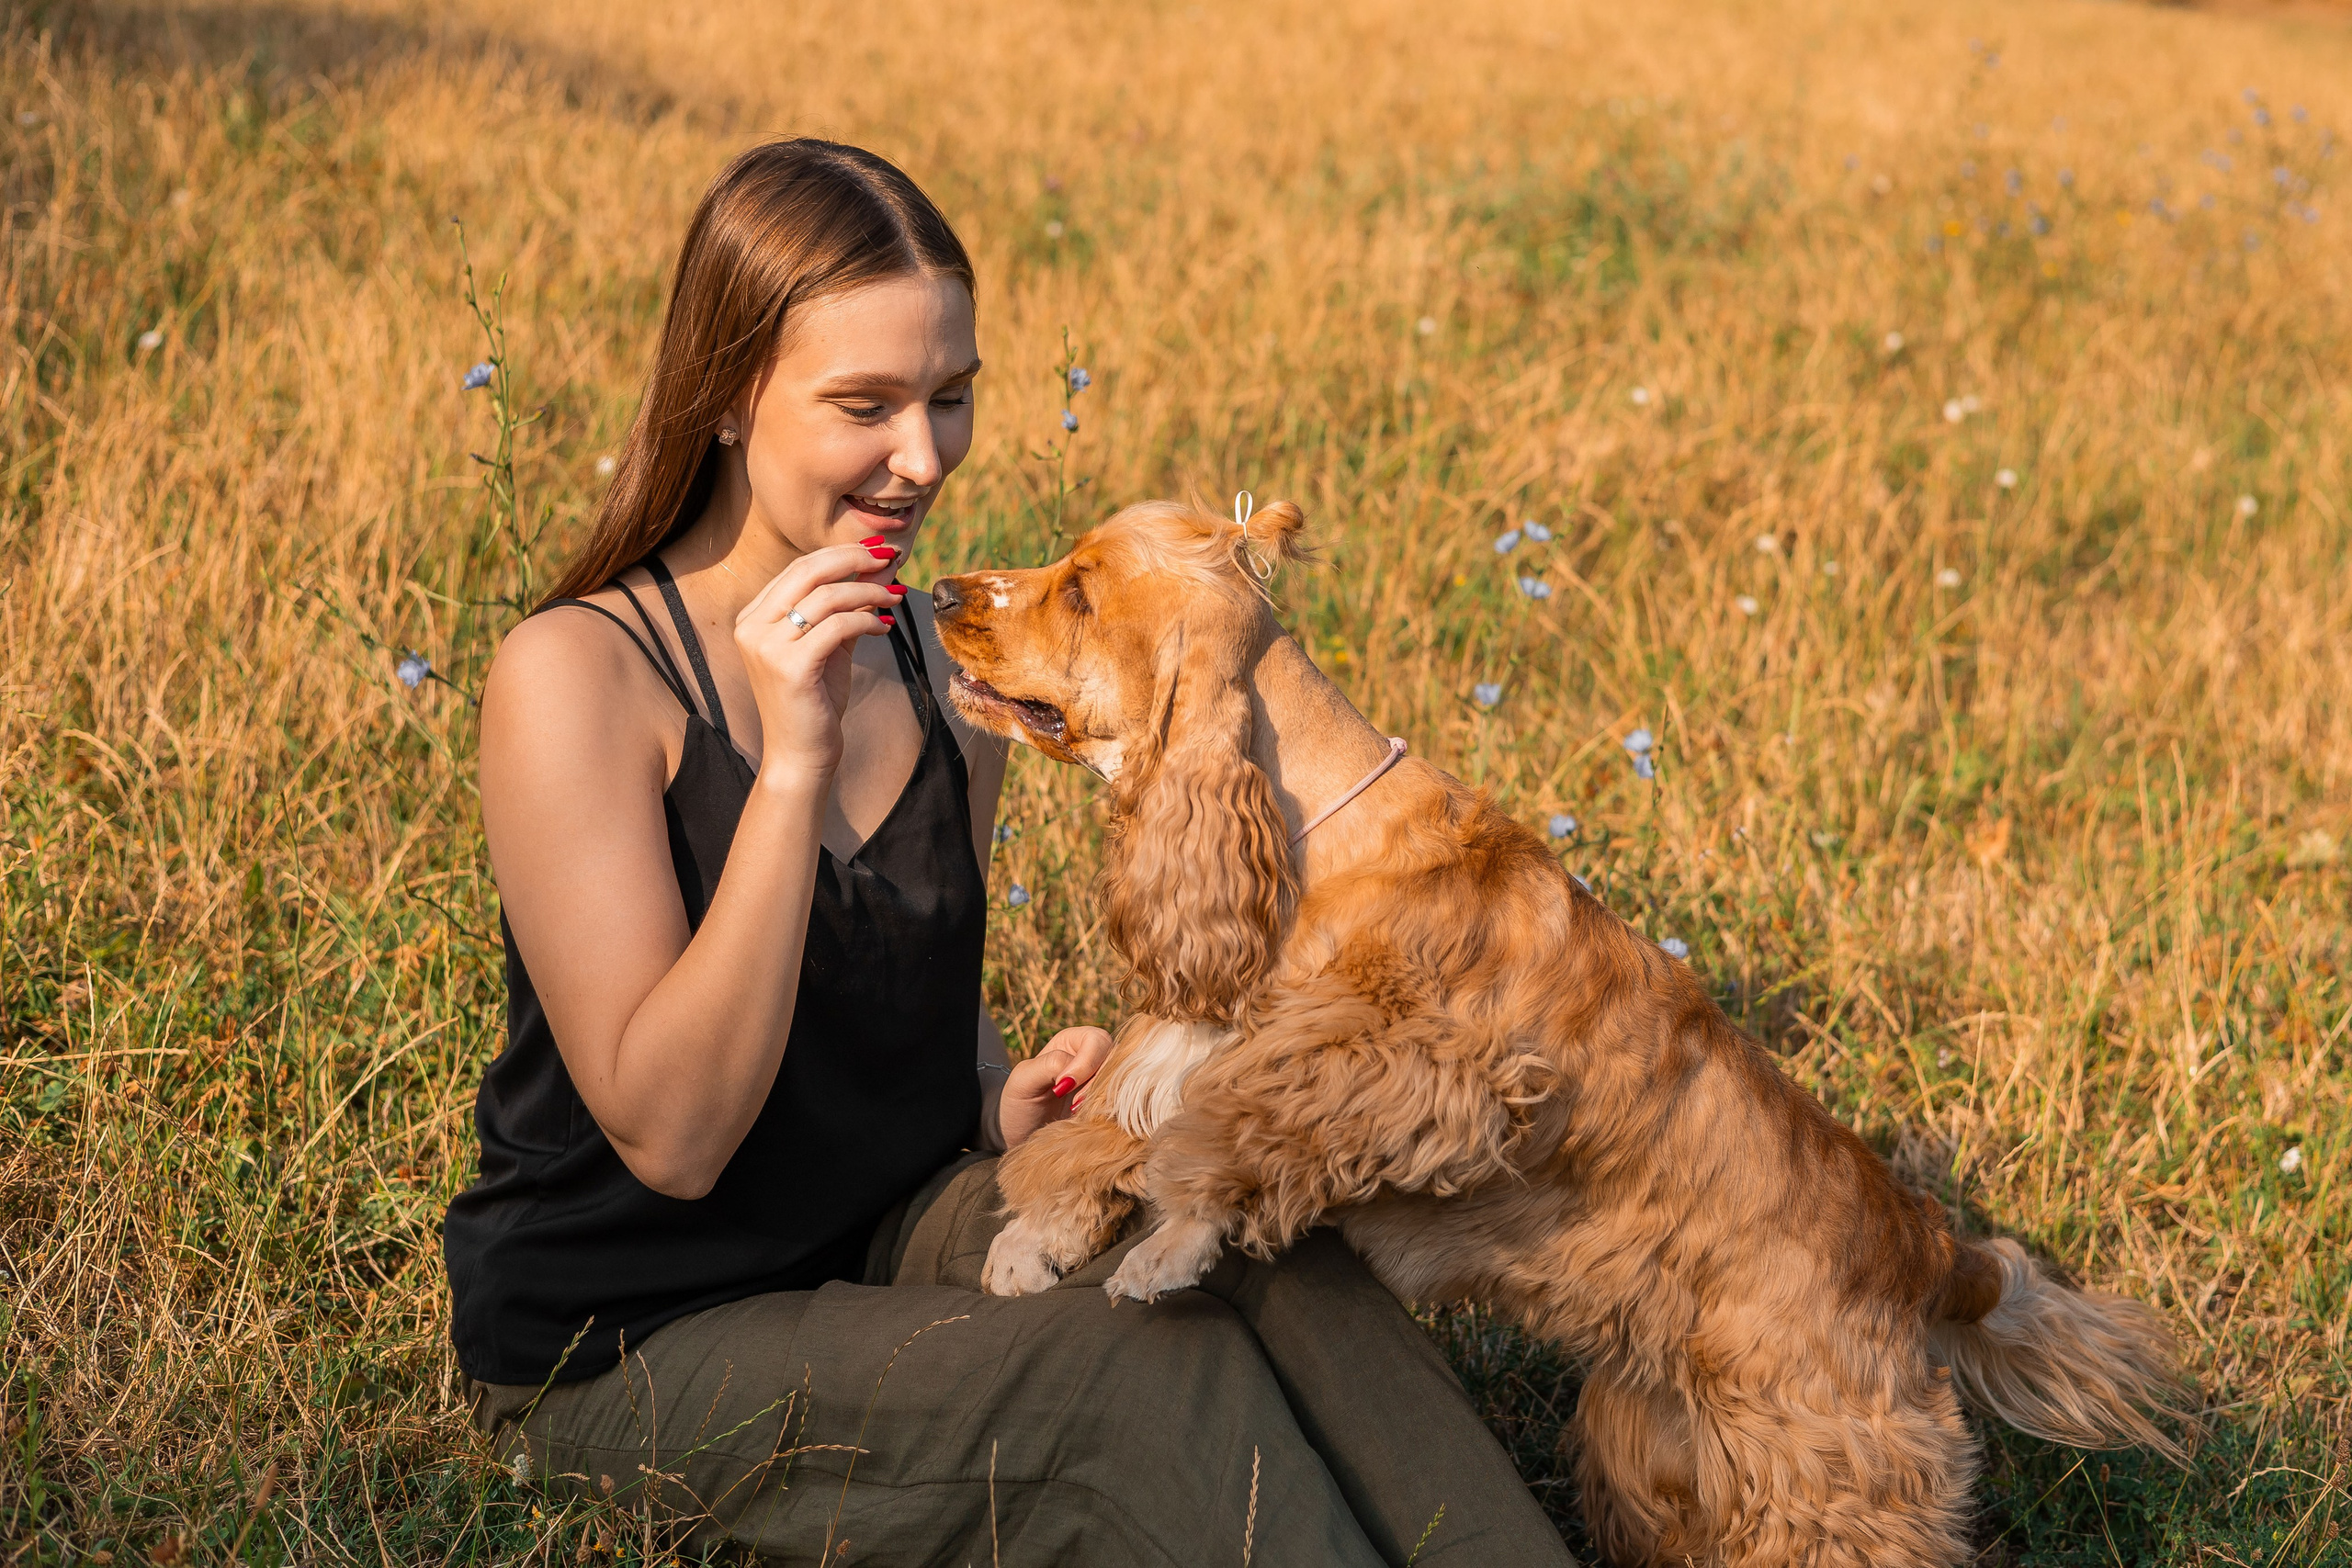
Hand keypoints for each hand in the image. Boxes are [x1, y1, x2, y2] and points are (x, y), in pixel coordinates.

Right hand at [733, 541, 903, 780]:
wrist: (800, 754)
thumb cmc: (814, 701)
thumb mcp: (829, 647)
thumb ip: (846, 609)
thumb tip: (878, 569)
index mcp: (753, 617)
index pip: (799, 569)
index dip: (840, 553)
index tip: (876, 552)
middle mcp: (752, 627)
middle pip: (808, 571)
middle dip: (854, 558)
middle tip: (889, 558)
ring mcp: (766, 646)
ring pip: (827, 596)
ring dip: (869, 591)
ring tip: (895, 597)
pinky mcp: (790, 666)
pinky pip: (837, 626)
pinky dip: (867, 620)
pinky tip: (885, 627)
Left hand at [997, 1026, 1113, 1149]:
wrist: (1020, 1137)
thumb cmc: (1018, 1103)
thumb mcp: (1023, 1080)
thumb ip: (1049, 1065)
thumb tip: (1074, 1073)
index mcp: (1073, 1042)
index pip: (1096, 1041)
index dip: (1085, 1064)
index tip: (1062, 1089)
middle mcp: (1094, 1058)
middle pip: (1117, 1058)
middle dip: (1099, 1083)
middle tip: (1076, 1105)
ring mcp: (1105, 1084)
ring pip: (1124, 1083)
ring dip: (1105, 1100)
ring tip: (1079, 1115)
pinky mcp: (1109, 1108)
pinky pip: (1124, 1106)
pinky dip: (1110, 1114)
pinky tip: (1090, 1122)